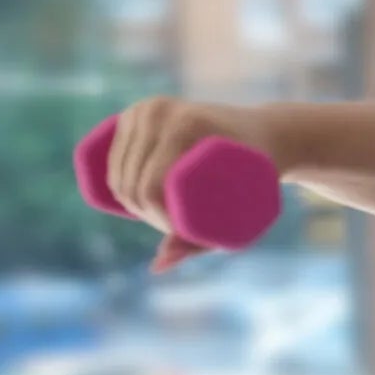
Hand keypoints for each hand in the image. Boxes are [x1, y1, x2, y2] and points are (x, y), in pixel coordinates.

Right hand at [103, 96, 280, 270]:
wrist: (264, 132)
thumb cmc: (258, 176)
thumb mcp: (241, 211)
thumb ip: (199, 243)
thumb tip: (156, 266)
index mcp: (185, 126)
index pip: (151, 188)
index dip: (158, 220)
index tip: (180, 232)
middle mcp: (161, 112)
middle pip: (131, 181)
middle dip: (146, 215)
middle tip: (174, 227)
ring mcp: (145, 108)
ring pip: (117, 172)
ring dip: (129, 201)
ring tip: (162, 214)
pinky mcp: (136, 112)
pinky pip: (110, 155)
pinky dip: (114, 180)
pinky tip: (131, 198)